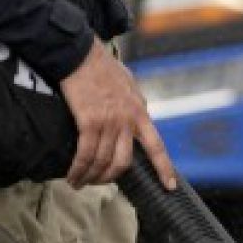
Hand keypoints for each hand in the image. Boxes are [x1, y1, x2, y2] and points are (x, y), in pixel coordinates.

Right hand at [55, 42, 177, 189]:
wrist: (81, 55)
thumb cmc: (102, 67)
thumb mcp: (129, 84)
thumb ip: (134, 104)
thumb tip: (139, 115)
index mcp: (140, 112)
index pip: (156, 146)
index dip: (164, 168)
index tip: (169, 187)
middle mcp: (127, 120)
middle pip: (124, 162)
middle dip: (110, 178)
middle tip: (99, 183)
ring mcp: (109, 122)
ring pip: (103, 162)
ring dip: (90, 177)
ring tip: (79, 182)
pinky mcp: (89, 121)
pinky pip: (85, 154)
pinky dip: (78, 169)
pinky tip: (72, 175)